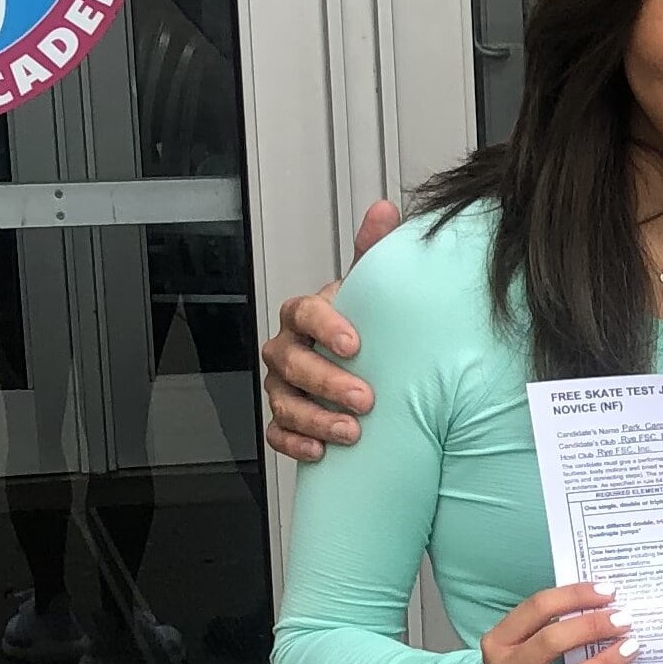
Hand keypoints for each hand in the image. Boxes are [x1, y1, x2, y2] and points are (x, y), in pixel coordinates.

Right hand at [260, 194, 399, 461]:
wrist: (361, 363)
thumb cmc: (362, 326)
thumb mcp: (369, 289)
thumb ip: (374, 251)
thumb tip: (384, 211)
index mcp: (304, 315)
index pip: (303, 313)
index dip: (325, 326)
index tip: (354, 343)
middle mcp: (287, 350)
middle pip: (292, 363)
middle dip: (326, 382)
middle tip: (363, 398)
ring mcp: (282, 386)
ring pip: (284, 402)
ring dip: (316, 419)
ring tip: (351, 432)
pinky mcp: (284, 418)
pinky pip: (278, 433)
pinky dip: (296, 443)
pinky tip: (322, 452)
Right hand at [481, 583, 635, 663]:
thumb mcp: (520, 643)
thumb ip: (550, 624)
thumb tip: (602, 605)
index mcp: (499, 641)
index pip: (538, 607)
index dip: (576, 595)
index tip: (608, 592)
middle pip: (552, 641)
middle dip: (593, 626)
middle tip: (624, 620)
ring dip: (604, 662)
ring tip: (630, 648)